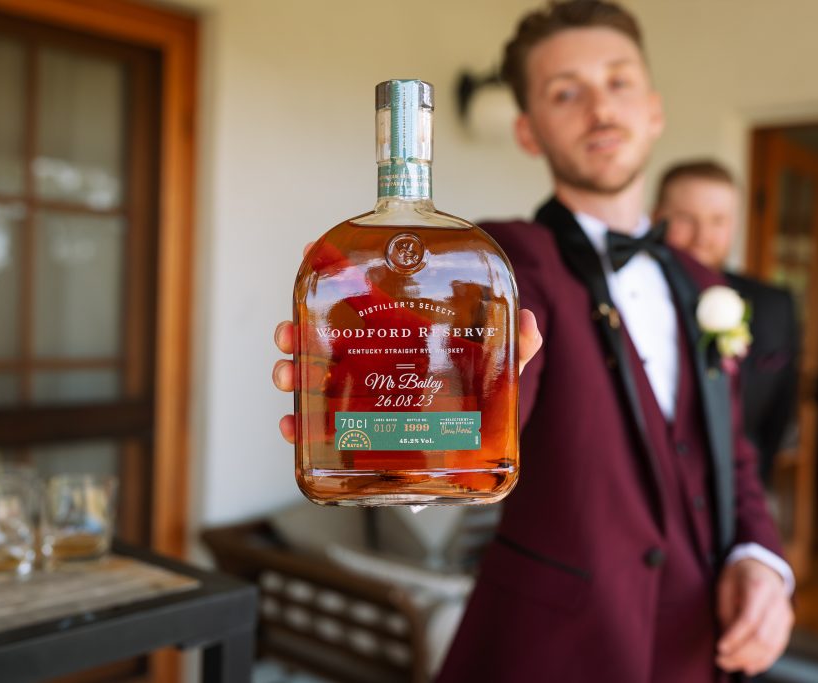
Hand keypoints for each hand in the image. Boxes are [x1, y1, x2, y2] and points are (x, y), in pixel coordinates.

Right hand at [272, 239, 542, 443]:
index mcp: (397, 333)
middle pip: (322, 335)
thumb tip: (530, 321)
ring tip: (287, 376)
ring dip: (291, 372)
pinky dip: (300, 427)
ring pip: (312, 376)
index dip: (332, 269)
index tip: (314, 251)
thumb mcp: (495, 369)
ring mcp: (358, 395)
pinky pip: (318, 427)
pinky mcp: (354, 433)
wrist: (467, 456)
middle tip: (288, 331)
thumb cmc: (473, 402)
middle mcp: (370, 359)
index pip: (359, 294)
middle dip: (296, 329)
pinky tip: (293, 428)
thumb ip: (513, 346)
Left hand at [715, 558, 793, 675]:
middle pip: (762, 636)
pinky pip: (778, 647)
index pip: (749, 619)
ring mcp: (785, 613)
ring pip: (771, 645)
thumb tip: (728, 641)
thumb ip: (726, 612)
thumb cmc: (738, 575)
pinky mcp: (787, 623)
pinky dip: (764, 660)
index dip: (734, 637)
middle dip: (740, 653)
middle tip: (721, 660)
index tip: (719, 648)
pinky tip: (749, 667)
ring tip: (730, 665)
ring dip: (750, 660)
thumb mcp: (725, 585)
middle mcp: (777, 602)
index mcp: (759, 587)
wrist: (762, 566)